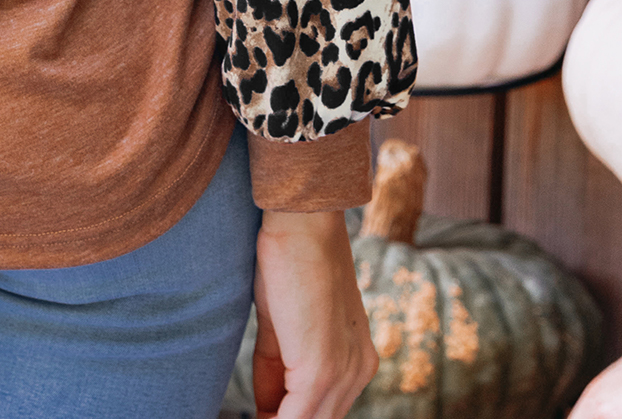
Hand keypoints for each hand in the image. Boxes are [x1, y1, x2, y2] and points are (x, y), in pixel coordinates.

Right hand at [251, 208, 376, 418]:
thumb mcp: (281, 321)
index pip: (321, 407)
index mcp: (357, 357)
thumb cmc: (288, 258)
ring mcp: (343, 373)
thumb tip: (266, 403)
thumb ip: (278, 363)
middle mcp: (359, 370)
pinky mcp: (321, 370)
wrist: (302, 221)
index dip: (286, 414)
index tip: (262, 413)